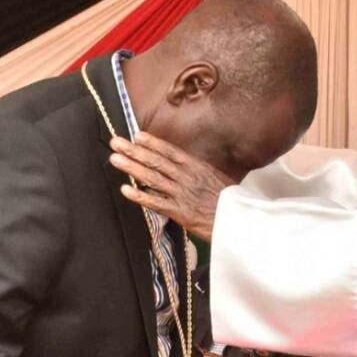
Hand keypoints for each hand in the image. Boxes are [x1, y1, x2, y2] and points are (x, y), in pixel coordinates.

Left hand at [109, 132, 236, 241]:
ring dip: (132, 167)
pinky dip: (139, 196)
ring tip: (115, 159)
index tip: (137, 136)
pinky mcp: (179, 212)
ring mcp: (182, 194)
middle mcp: (187, 178)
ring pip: (152, 178)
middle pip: (156, 161)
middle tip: (116, 142)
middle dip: (134, 151)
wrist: (240, 220)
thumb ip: (201, 172)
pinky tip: (125, 190)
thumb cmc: (232, 201)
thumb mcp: (218, 179)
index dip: (152, 143)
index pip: (170, 152)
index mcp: (197, 167)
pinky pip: (156, 202)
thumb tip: (187, 166)